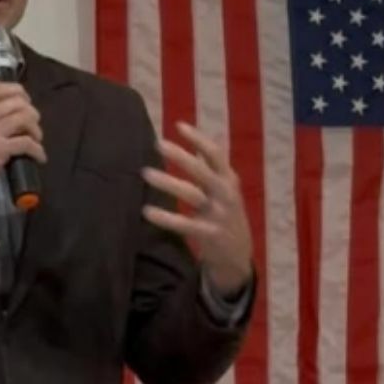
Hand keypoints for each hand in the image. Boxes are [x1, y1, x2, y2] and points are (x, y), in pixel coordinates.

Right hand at [0, 82, 43, 211]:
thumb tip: (12, 115)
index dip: (19, 93)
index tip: (26, 105)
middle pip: (18, 102)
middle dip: (32, 114)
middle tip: (33, 128)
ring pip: (25, 118)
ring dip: (36, 130)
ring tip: (36, 141)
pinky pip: (27, 143)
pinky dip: (38, 150)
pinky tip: (39, 158)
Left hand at [141, 121, 254, 296]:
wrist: (238, 257)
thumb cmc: (227, 216)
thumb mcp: (227, 189)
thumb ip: (216, 166)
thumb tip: (211, 136)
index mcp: (229, 181)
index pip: (216, 154)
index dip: (198, 138)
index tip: (179, 126)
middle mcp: (226, 194)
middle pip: (203, 171)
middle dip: (180, 156)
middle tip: (157, 143)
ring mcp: (219, 214)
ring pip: (192, 194)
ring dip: (168, 182)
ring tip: (145, 173)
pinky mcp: (210, 234)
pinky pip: (184, 224)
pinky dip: (165, 217)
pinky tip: (147, 211)